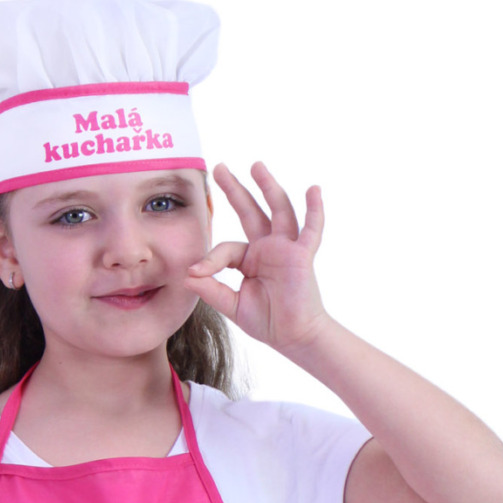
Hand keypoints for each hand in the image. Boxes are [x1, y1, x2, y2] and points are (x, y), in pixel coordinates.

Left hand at [184, 162, 330, 354]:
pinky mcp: (303, 255)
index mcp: (250, 259)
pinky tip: (313, 190)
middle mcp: (268, 248)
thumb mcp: (232, 305)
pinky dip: (315, 210)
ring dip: (268, 187)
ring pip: (278, 210)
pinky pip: (311, 229)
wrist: (293, 337)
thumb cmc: (267, 321)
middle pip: (250, 211)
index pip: (227, 248)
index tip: (196, 273)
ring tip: (256, 165)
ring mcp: (286, 248)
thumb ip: (211, 290)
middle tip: (219, 168)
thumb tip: (187, 275)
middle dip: (235, 189)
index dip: (210, 259)